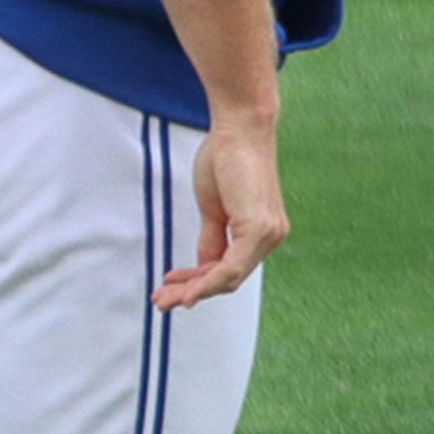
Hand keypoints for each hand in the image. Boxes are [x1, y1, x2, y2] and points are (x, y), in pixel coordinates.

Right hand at [158, 109, 285, 307]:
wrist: (239, 131)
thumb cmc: (227, 161)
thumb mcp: (215, 209)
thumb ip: (213, 238)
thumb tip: (204, 267)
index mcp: (264, 231)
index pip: (231, 269)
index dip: (200, 283)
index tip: (171, 288)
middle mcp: (272, 236)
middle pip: (229, 278)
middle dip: (191, 292)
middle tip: (161, 303)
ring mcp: (268, 234)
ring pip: (228, 278)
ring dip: (191, 292)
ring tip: (162, 299)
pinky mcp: (258, 229)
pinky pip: (230, 267)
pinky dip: (205, 283)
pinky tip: (185, 293)